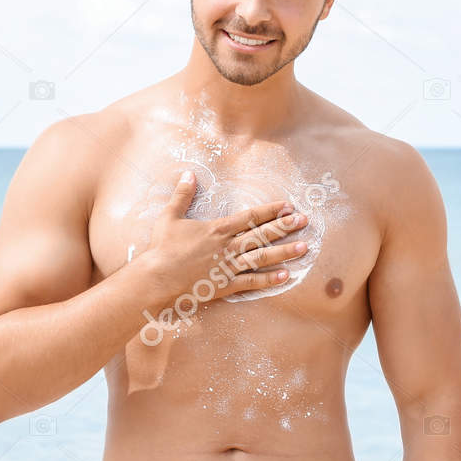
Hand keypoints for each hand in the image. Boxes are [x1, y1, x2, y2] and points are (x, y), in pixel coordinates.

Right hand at [141, 169, 306, 306]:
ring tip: (303, 248)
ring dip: (284, 252)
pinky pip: (251, 282)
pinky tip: (286, 276)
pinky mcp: (224, 286)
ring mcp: (227, 267)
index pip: (250, 217)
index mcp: (216, 229)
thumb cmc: (161, 249)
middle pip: (261, 234)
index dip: (270, 211)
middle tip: (304, 221)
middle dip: (284, 227)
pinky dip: (269, 280)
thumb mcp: (170, 217)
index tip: (287, 206)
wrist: (155, 278)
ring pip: (261, 257)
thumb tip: (188, 174)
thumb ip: (182, 195)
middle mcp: (226, 246)